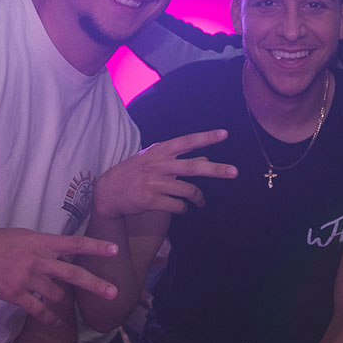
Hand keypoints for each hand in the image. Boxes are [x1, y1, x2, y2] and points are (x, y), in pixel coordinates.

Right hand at [0, 227, 121, 326]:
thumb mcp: (26, 236)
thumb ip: (46, 246)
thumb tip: (64, 255)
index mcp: (42, 242)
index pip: (75, 243)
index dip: (96, 246)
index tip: (115, 250)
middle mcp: (38, 259)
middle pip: (74, 273)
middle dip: (96, 284)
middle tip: (114, 293)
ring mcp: (27, 277)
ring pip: (56, 294)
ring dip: (61, 300)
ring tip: (60, 301)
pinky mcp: (15, 293)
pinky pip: (38, 309)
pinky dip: (49, 317)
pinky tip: (55, 322)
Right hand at [93, 129, 233, 218]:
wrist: (108, 191)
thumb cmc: (134, 172)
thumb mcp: (153, 158)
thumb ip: (177, 157)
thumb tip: (205, 155)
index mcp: (160, 151)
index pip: (187, 142)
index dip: (206, 137)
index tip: (225, 134)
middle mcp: (158, 165)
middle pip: (193, 167)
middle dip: (216, 170)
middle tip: (235, 172)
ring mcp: (154, 183)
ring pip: (188, 191)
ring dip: (198, 198)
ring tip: (200, 202)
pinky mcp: (150, 200)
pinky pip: (177, 206)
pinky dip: (183, 208)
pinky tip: (180, 208)